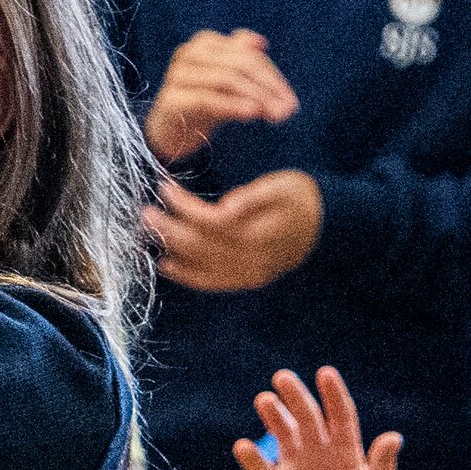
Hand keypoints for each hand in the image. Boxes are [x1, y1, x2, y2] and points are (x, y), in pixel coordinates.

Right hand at [144, 27, 300, 162]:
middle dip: (268, 87)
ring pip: (226, 79)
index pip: (248, 54)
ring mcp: (178, 75)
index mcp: (205, 43)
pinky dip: (233, 105)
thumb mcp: (228, 81)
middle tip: (288, 110)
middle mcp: (189, 53)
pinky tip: (252, 114)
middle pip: (240, 64)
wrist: (169, 133)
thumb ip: (244, 60)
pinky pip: (208, 99)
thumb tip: (261, 42)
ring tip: (275, 116)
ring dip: (256, 97)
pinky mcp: (171, 99)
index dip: (273, 76)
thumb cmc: (203, 103)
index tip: (291, 101)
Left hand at [145, 170, 320, 292]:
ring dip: (171, 249)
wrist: (324, 226)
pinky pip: (212, 282)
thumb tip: (226, 206)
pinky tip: (166, 265)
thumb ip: (253, 197)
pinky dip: (187, 275)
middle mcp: (251, 259)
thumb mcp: (281, 186)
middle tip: (146, 212)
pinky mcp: (247, 280)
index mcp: (258, 233)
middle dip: (168, 228)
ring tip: (149, 233)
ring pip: (201, 265)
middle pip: (199, 245)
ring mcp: (249, 274)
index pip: (209, 221)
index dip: (183, 205)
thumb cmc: (299, 198)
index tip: (164, 187)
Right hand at [232, 365, 402, 469]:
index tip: (325, 374)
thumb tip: (394, 436)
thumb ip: (381, 468)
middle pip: (306, 418)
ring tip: (265, 401)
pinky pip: (259, 468)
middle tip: (282, 378)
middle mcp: (319, 456)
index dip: (333, 395)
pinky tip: (244, 447)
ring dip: (273, 417)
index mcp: (347, 454)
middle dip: (295, 397)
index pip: (340, 417)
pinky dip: (250, 456)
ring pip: (281, 435)